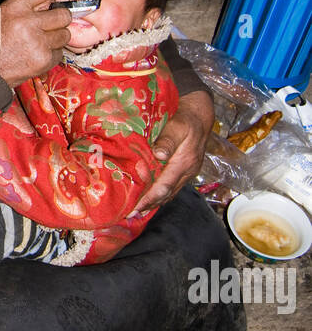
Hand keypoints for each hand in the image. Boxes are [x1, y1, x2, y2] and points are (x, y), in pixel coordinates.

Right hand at [0, 0, 74, 85]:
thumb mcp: (4, 14)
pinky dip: (52, 54)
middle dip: (61, 19)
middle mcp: (27, 23)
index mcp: (15, 7)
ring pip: (65, 34)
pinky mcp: (44, 59)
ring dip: (57, 38)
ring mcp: (37, 42)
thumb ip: (29, 4)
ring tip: (39, 42)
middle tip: (50, 25)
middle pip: (63, 15)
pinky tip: (37, 55)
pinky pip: (60, 52)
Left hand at [130, 90, 213, 215]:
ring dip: (154, 203)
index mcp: (184, 162)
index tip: (134, 208)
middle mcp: (187, 172)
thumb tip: (159, 155)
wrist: (200, 114)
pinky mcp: (185, 171)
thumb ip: (168, 140)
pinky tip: (149, 199)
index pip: (164, 186)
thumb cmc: (186, 118)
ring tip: (136, 212)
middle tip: (130, 215)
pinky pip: (171, 187)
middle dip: (148, 206)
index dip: (149, 199)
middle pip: (166, 194)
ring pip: (169, 193)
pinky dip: (160, 195)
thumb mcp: (177, 125)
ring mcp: (187, 173)